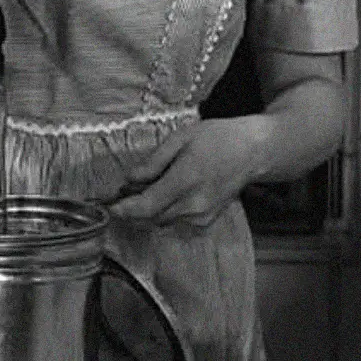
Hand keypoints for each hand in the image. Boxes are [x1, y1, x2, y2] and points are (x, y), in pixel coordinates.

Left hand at [109, 118, 261, 228]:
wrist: (252, 152)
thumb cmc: (217, 139)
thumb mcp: (181, 139)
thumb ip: (154, 162)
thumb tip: (130, 179)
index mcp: (186, 180)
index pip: (146, 206)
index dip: (123, 209)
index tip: (108, 206)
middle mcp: (194, 204)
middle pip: (150, 217)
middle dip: (132, 208)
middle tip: (121, 192)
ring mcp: (202, 216)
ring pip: (161, 221)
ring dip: (148, 210)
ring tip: (147, 187)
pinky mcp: (206, 221)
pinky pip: (175, 221)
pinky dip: (164, 211)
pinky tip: (166, 194)